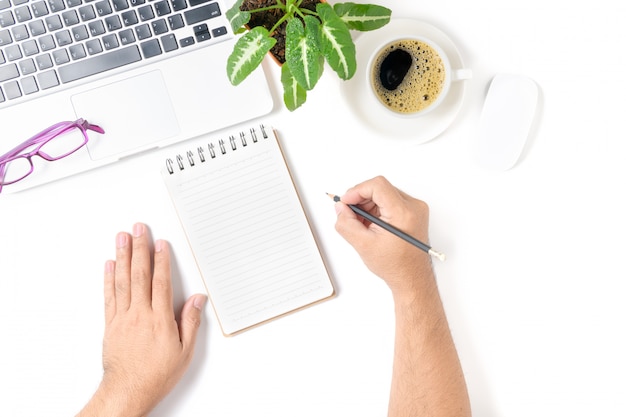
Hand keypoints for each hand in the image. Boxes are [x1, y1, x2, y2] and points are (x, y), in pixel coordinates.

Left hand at [77, 223, 206, 416]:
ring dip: (123, 256)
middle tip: (138, 229)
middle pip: (140, 274)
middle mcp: (139, 314)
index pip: (160, 282)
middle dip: (140, 248)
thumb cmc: (156, 374)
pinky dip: (108, 278)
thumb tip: (196, 299)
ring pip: (122, 280)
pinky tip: (109, 264)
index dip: (161, 260)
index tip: (161, 243)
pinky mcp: (110, 324)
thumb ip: (190, 322)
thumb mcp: (184, 352)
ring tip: (122, 238)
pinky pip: (109, 296)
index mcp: (159, 319)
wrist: (127, 391)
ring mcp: (122, 318)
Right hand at [333, 176, 433, 295]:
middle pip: (380, 189)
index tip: (345, 201)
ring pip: (383, 194)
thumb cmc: (395, 266)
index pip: (377, 186)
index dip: (357, 190)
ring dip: (368, 206)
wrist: (412, 279)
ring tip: (363, 225)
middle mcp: (413, 207)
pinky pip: (389, 202)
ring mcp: (415, 209)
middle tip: (350, 215)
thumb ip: (346, 224)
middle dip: (361, 200)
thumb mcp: (363, 245)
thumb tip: (340, 208)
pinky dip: (376, 210)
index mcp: (404, 213)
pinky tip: (372, 226)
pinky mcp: (413, 213)